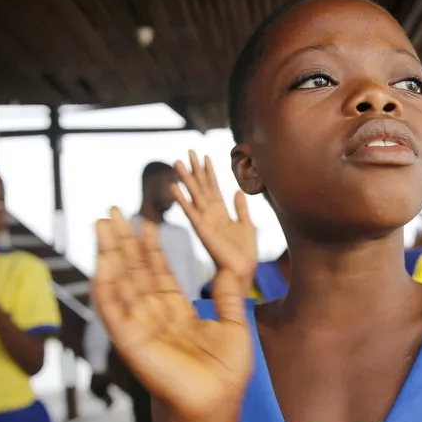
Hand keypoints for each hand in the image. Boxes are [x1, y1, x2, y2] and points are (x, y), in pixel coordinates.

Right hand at [92, 209, 252, 421]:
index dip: (151, 247)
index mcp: (177, 314)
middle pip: (134, 271)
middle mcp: (153, 317)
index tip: (146, 220)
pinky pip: (112, 306)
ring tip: (103, 222)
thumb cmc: (227, 375)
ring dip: (110, 252)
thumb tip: (230, 266)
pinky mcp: (128, 339)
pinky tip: (102, 257)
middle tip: (114, 211)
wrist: (215, 405)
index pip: (158, 274)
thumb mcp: (234, 324)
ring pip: (120, 282)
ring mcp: (138, 327)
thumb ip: (227, 294)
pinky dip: (105, 281)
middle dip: (124, 241)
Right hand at [172, 151, 257, 289]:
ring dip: (185, 179)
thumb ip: (241, 208)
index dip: (209, 172)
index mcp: (222, 212)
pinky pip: (190, 211)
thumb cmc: (245, 251)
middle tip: (187, 152)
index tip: (205, 156)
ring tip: (177, 162)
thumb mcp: (247, 224)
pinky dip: (182, 199)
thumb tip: (238, 191)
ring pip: (193, 195)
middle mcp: (210, 214)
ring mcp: (204, 221)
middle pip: (201, 187)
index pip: (213, 187)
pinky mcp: (201, 229)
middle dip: (195, 170)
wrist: (242, 269)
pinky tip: (174, 186)